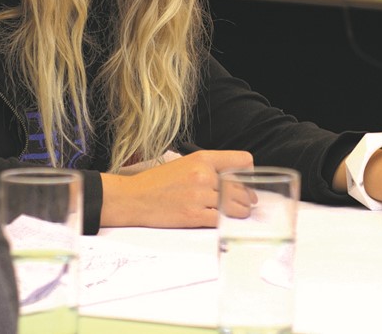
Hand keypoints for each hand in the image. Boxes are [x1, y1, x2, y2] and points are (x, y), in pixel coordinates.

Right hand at [100, 150, 253, 227]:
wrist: (133, 198)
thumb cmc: (157, 183)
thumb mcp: (184, 164)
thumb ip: (208, 169)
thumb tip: (233, 181)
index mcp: (202, 158)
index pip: (242, 160)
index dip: (248, 172)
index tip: (247, 182)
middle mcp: (203, 175)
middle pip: (240, 187)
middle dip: (246, 197)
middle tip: (248, 203)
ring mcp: (199, 196)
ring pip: (234, 205)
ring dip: (240, 212)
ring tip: (239, 213)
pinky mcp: (193, 216)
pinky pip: (221, 219)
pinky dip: (227, 222)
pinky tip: (225, 221)